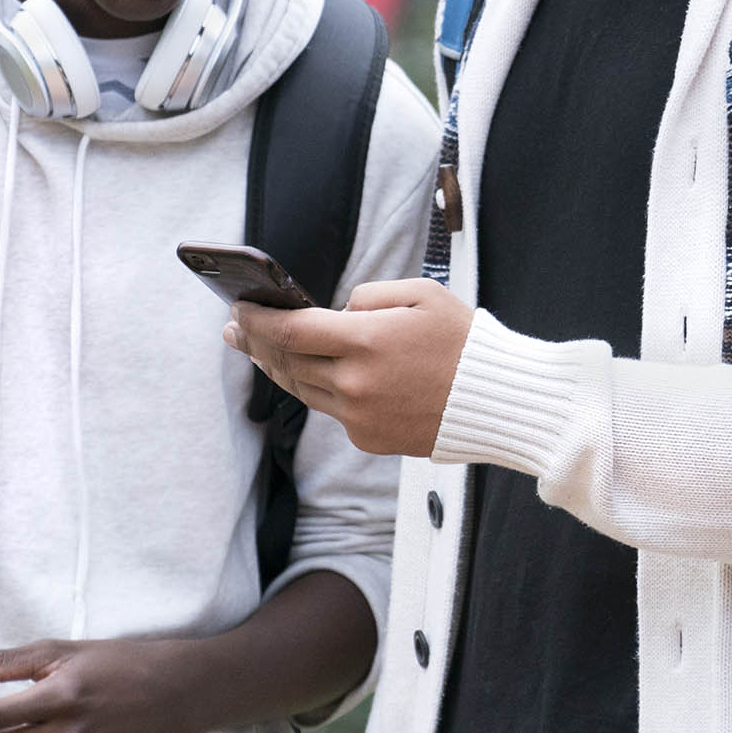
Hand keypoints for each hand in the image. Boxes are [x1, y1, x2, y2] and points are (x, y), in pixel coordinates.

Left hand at [223, 279, 472, 456]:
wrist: (497, 400)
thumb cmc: (463, 341)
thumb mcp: (421, 294)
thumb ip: (368, 296)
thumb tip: (336, 311)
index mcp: (367, 341)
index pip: (290, 330)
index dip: (257, 319)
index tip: (239, 308)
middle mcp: (356, 383)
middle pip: (287, 361)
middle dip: (255, 342)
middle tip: (234, 329)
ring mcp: (359, 416)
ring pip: (301, 389)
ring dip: (277, 368)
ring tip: (260, 350)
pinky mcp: (368, 438)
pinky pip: (331, 410)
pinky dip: (318, 389)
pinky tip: (307, 374)